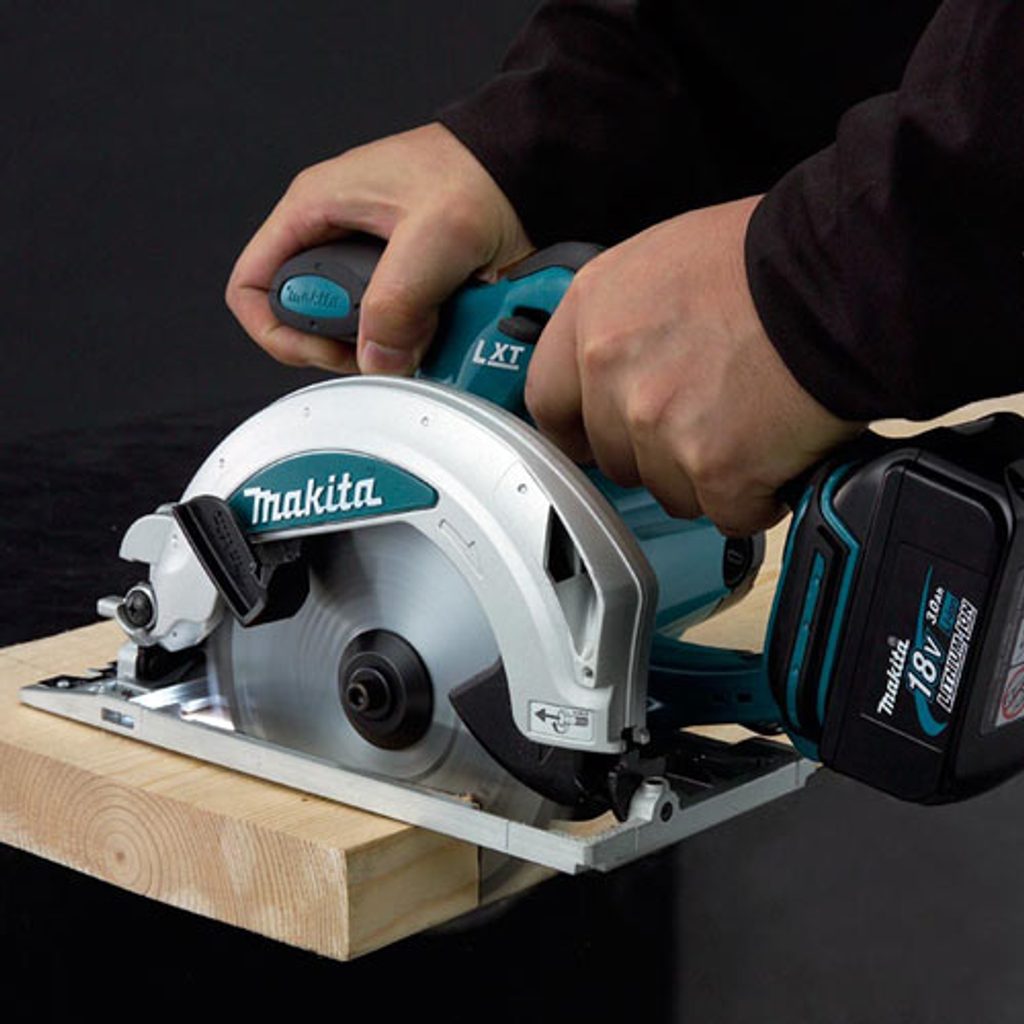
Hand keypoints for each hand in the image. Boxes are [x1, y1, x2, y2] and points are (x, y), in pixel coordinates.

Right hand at [226, 123, 531, 374]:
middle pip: (304, 316)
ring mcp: (367, 262)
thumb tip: (376, 357)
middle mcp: (332, 235)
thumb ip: (397, 302)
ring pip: (351, 328)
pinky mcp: (400, 282)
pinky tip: (437, 326)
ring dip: (384, 344)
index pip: (253, 285)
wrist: (528, 172)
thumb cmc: (478, 173)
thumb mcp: (435, 237)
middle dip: (341, 344)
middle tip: (383, 347)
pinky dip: (412, 339)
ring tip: (421, 330)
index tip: (325, 350)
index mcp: (314, 208)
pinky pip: (389, 327)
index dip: (279, 330)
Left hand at [524, 196, 862, 535]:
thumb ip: (625, 323)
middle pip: (615, 455)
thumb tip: (616, 370)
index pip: (549, 400)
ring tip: (753, 426)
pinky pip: (727, 513)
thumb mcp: (666, 262)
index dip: (577, 429)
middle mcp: (612, 370)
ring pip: (670, 491)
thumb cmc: (771, 258)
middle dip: (657, 452)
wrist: (845, 274)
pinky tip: (779, 455)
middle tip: (708, 421)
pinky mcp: (714, 468)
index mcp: (593, 313)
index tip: (596, 441)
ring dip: (708, 476)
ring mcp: (658, 424)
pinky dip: (757, 497)